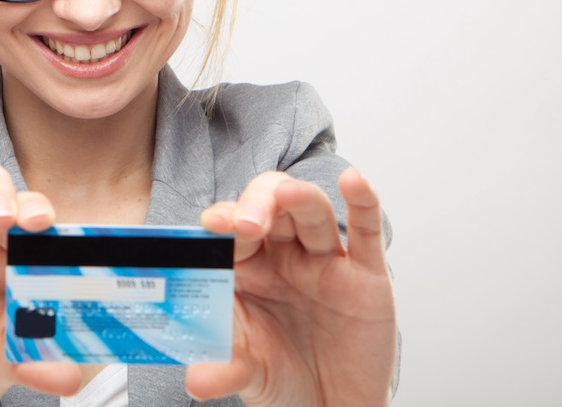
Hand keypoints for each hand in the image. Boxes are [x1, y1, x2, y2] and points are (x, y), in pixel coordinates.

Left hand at [187, 168, 396, 406]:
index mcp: (246, 269)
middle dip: (256, 206)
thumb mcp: (247, 372)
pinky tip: (354, 180)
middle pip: (269, 209)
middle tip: (245, 224)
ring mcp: (324, 261)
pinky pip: (366, 232)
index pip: (230, 231)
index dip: (222, 222)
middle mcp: (283, 256)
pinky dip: (363, 202)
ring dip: (299, 199)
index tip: (210, 225)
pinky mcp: (366, 276)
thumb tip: (195, 380)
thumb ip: (222, 369)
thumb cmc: (283, 377)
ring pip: (312, 213)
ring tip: (286, 194)